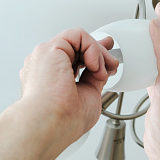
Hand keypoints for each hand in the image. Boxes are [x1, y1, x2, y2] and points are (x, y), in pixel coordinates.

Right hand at [19, 28, 118, 144]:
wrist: (50, 124)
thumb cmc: (65, 120)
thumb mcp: (88, 94)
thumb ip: (93, 78)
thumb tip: (102, 68)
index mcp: (51, 77)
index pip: (74, 56)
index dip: (94, 54)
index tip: (109, 60)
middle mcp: (46, 64)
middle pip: (77, 46)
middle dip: (101, 52)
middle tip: (113, 65)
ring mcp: (46, 55)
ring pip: (79, 39)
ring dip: (98, 54)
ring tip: (101, 73)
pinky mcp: (50, 48)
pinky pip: (78, 35)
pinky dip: (93, 48)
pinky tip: (94, 66)